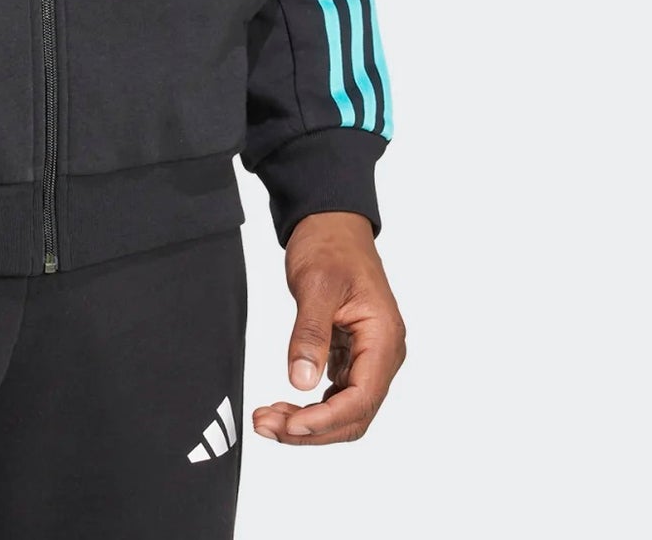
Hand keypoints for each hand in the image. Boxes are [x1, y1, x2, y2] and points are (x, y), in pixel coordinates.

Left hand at [251, 212, 405, 444]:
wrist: (331, 222)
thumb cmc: (329, 245)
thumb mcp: (316, 285)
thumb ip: (310, 334)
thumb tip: (300, 382)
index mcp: (384, 338)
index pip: (361, 398)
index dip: (325, 420)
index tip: (290, 427)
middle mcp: (383, 354)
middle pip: (354, 414)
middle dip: (312, 428)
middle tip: (267, 426)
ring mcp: (369, 357)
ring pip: (344, 409)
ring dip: (309, 422)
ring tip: (267, 420)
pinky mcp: (351, 355)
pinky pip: (336, 394)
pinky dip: (310, 406)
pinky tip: (283, 407)